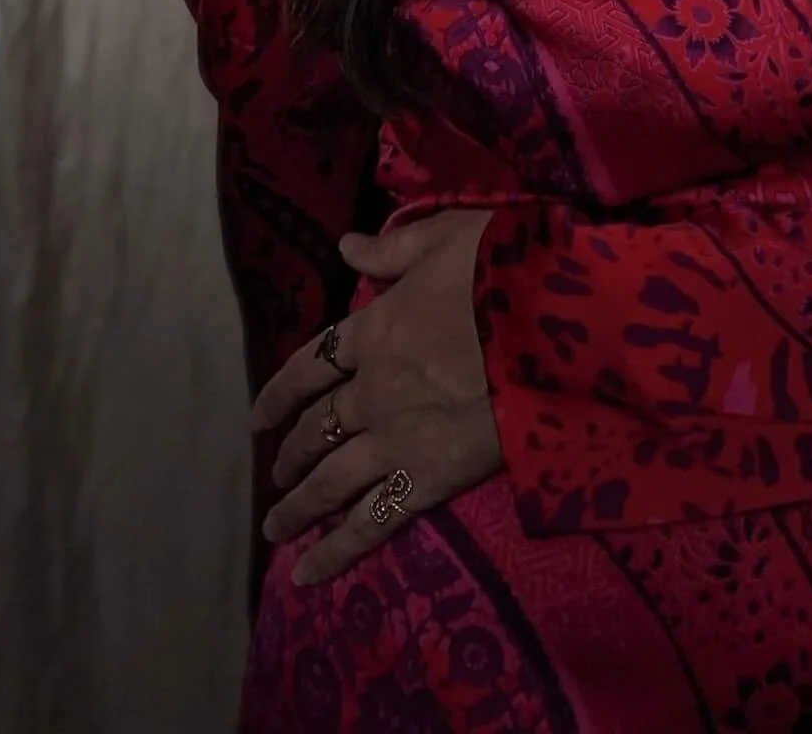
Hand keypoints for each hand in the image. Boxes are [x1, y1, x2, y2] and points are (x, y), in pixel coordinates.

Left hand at [251, 207, 500, 585]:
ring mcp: (395, 439)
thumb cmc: (503, 268)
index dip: (280, 392)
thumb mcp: (445, 236)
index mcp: (374, 330)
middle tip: (276, 474)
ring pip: (331, 481)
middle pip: (318, 426)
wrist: (553, 321)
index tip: (258, 416)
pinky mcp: (428, 479)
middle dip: (292, 452)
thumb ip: (391, 248)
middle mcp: (372, 389)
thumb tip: (345, 246)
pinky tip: (306, 574)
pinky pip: (372, 521)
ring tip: (275, 528)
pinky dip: (335, 550)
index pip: (311, 364)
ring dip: (298, 506)